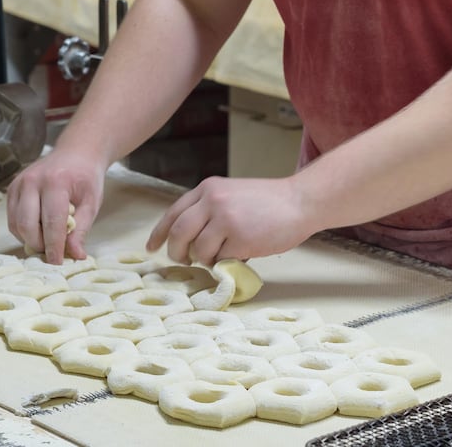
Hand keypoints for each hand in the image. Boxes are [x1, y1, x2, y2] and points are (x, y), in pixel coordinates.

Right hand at [6, 147, 106, 264]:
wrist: (75, 153)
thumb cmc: (85, 178)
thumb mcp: (91, 203)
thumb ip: (81, 229)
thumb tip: (75, 255)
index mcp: (56, 182)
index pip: (52, 222)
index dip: (54, 247)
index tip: (58, 263)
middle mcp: (33, 181)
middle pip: (27, 225)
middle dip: (39, 245)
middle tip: (52, 252)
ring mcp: (19, 183)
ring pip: (15, 224)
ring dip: (29, 239)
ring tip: (47, 240)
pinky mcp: (12, 189)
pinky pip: (12, 218)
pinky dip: (22, 231)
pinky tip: (38, 230)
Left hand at [146, 176, 319, 265]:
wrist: (299, 201)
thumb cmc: (269, 201)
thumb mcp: (231, 194)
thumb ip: (209, 210)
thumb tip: (189, 241)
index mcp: (208, 188)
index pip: (173, 213)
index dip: (159, 233)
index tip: (151, 248)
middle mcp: (212, 200)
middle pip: (178, 233)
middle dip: (176, 253)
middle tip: (183, 261)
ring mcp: (225, 219)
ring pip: (199, 250)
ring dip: (207, 259)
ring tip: (223, 255)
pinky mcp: (239, 238)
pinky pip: (221, 260)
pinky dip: (227, 263)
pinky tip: (242, 254)